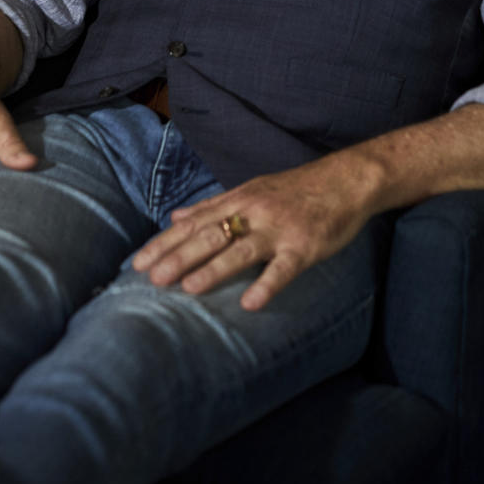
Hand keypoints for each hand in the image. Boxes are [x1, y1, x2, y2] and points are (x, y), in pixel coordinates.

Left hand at [132, 150, 381, 310]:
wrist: (345, 180)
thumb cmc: (296, 189)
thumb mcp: (251, 190)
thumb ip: (213, 205)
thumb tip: (176, 216)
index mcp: (239, 200)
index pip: (194, 222)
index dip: (165, 242)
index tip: (138, 262)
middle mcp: (253, 212)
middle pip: (211, 234)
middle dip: (179, 256)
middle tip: (151, 278)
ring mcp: (279, 228)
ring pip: (241, 249)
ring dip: (214, 268)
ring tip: (188, 288)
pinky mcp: (304, 245)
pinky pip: (284, 268)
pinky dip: (267, 285)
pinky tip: (250, 304)